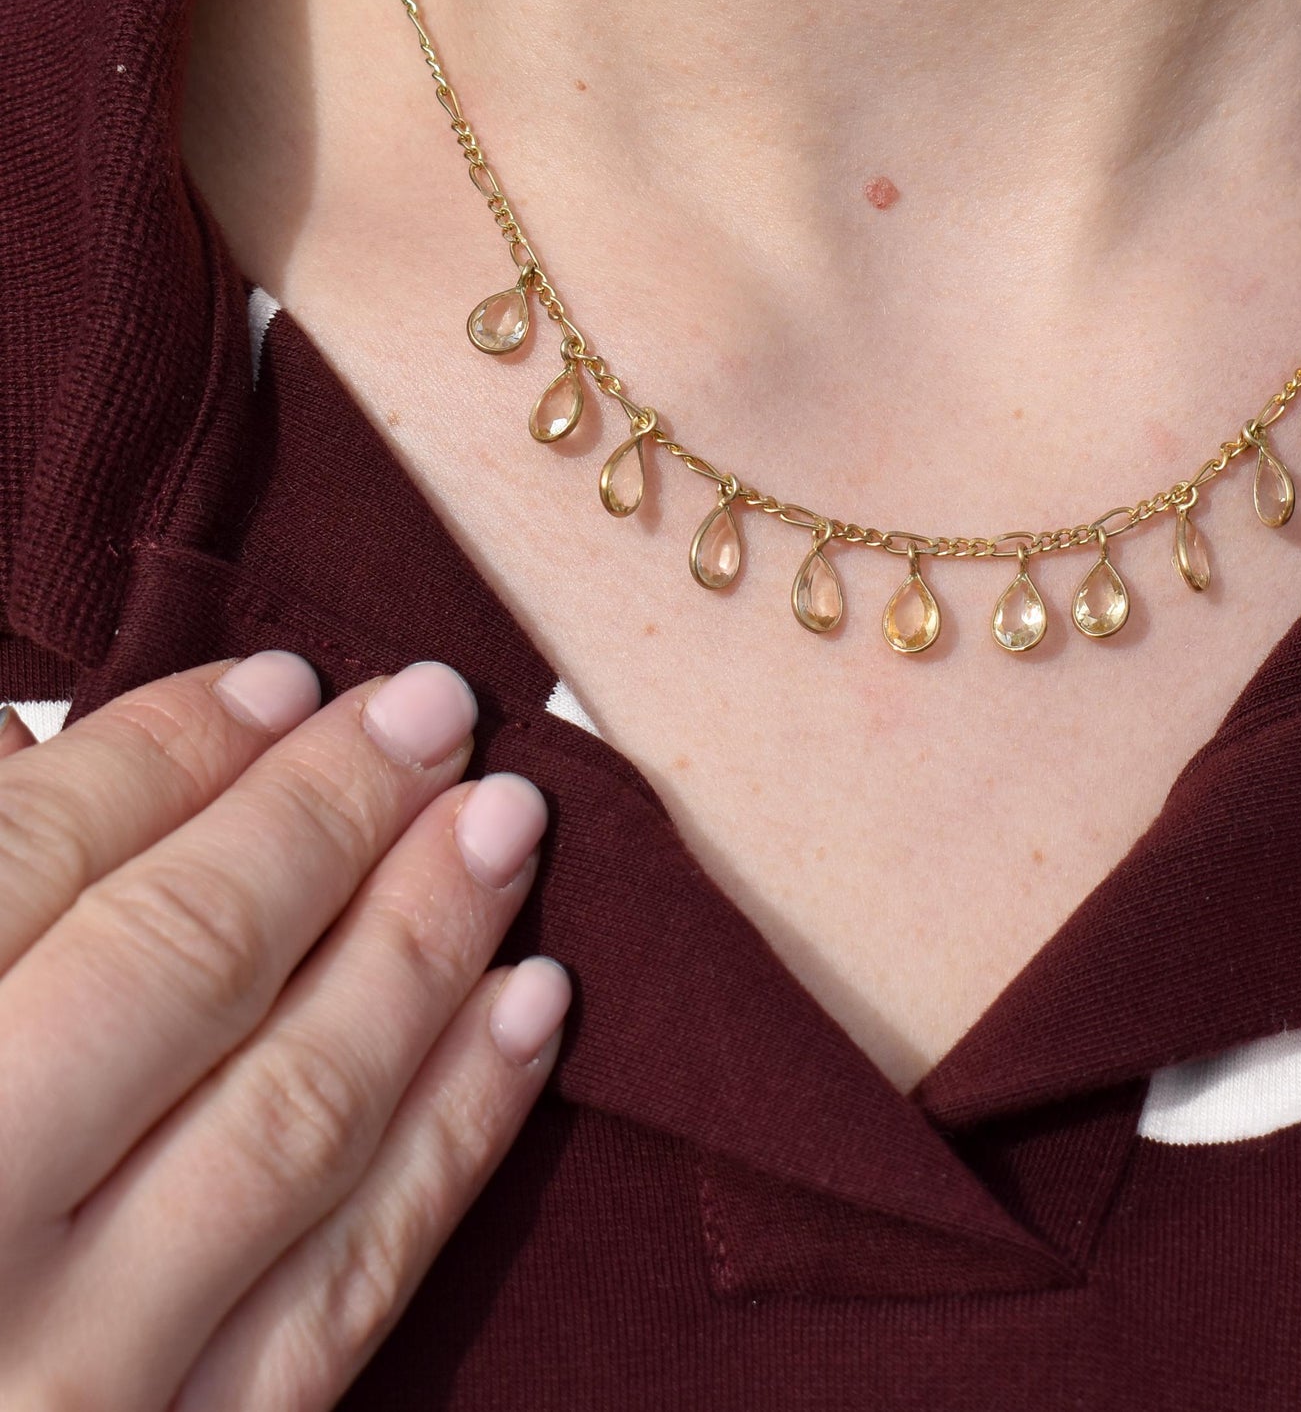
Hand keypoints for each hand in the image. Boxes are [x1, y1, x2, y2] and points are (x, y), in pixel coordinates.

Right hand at [0, 654, 569, 1409]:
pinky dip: (453, 1138)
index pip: (26, 863)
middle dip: (325, 818)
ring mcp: (63, 1379)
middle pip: (183, 966)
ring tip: (507, 823)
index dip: (168, 753)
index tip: (281, 680)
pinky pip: (342, 1300)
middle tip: (438, 707)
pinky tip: (528, 1011)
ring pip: (291, 1121)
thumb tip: (35, 756)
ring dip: (423, 949)